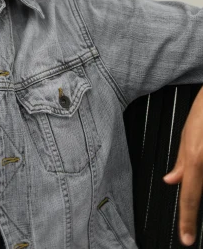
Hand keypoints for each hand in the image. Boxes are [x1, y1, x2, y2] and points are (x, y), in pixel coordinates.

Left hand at [163, 85, 202, 245]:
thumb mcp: (189, 132)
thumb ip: (182, 160)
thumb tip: (171, 180)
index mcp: (198, 158)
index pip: (189, 197)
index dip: (186, 221)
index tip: (186, 238)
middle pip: (202, 190)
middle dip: (198, 190)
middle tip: (197, 176)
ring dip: (202, 177)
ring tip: (200, 150)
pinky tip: (202, 155)